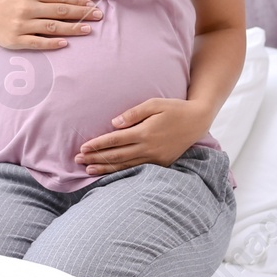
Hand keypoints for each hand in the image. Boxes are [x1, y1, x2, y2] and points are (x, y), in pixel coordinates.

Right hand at [0, 0, 100, 49]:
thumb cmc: (7, 3)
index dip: (78, 1)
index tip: (92, 5)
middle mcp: (26, 7)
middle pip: (60, 11)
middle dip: (82, 13)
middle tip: (99, 16)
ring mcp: (20, 24)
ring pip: (52, 27)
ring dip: (72, 29)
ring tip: (88, 30)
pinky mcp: (15, 40)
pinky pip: (38, 42)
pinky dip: (52, 43)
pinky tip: (65, 44)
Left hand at [75, 98, 212, 174]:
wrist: (197, 121)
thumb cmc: (174, 109)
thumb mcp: (154, 104)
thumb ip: (133, 113)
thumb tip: (114, 123)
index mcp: (145, 132)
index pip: (115, 140)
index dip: (98, 144)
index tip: (83, 147)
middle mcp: (148, 147)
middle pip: (116, 155)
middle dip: (96, 158)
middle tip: (78, 160)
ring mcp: (155, 158)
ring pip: (125, 165)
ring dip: (105, 168)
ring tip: (89, 170)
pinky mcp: (161, 163)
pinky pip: (137, 169)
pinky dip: (122, 172)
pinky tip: (111, 172)